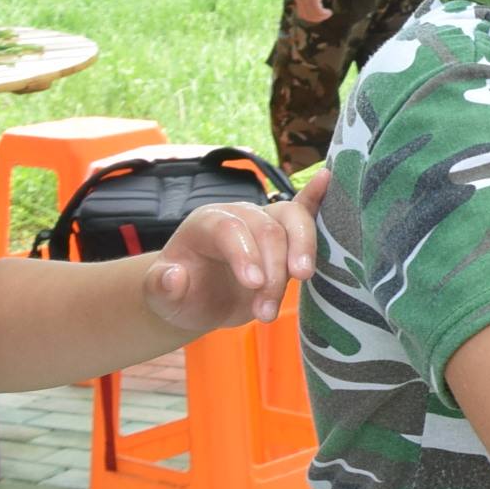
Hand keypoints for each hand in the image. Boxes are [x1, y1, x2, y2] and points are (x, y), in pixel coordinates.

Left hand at [143, 169, 325, 333]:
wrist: (198, 298)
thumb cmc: (180, 294)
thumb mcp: (161, 297)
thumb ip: (161, 287)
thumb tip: (174, 277)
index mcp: (206, 223)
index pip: (230, 228)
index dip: (246, 253)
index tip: (254, 285)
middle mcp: (238, 215)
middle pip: (266, 228)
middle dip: (274, 267)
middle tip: (268, 308)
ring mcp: (264, 221)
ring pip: (292, 220)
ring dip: (302, 251)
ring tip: (302, 280)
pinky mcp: (283, 233)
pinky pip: (304, 208)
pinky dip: (318, 196)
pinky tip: (328, 180)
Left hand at [292, 0, 332, 25]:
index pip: (302, 13)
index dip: (311, 16)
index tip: (319, 14)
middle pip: (306, 17)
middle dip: (317, 19)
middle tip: (325, 15)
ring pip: (313, 16)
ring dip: (322, 17)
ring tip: (329, 13)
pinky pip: (318, 11)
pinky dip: (324, 14)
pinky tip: (329, 11)